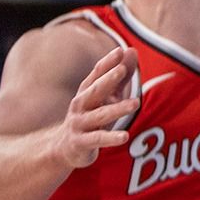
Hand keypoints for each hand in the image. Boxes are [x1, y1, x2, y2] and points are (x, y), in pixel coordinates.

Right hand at [51, 46, 138, 168]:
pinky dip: (111, 138)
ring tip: (136, 103)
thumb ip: (120, 77)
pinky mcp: (81, 143)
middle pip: (95, 90)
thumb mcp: (104, 97)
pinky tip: (125, 136)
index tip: (120, 50)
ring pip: (100, 115)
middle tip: (122, 69)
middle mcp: (80, 105)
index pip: (96, 74)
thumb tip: (132, 50)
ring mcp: (79, 124)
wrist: (64, 149)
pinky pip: (98, 139)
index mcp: (87, 91)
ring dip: (118, 109)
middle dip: (108, 79)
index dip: (107, 63)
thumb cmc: (90, 117)